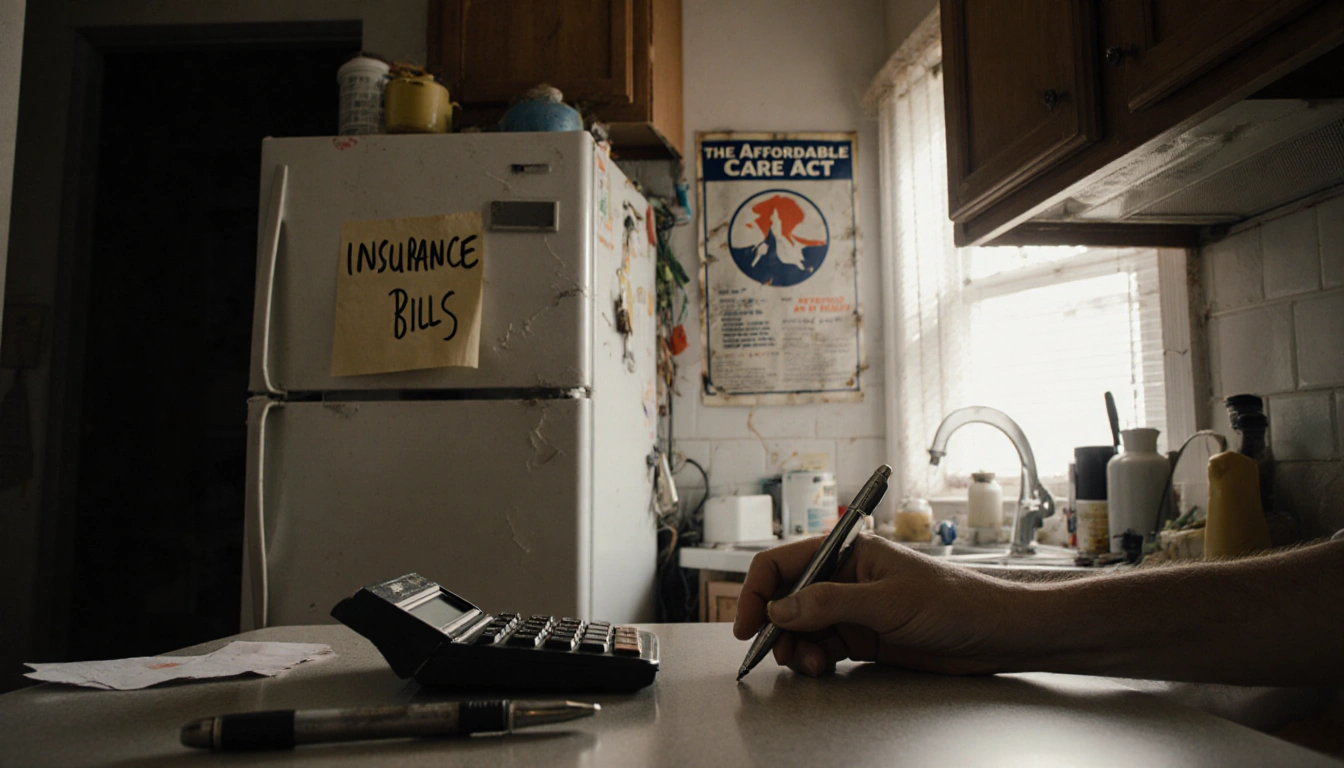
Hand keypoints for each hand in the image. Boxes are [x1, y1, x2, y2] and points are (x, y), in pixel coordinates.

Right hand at [732, 534, 1021, 676]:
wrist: (996, 634)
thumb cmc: (955, 601)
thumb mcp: (888, 600)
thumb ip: (830, 604)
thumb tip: (780, 610)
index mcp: (847, 552)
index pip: (783, 563)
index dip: (757, 592)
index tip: (746, 624)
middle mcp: (844, 578)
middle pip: (786, 599)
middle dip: (775, 628)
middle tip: (778, 654)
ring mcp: (852, 610)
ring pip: (800, 628)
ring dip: (795, 648)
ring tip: (810, 665)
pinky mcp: (862, 638)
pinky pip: (821, 648)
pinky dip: (813, 660)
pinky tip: (822, 669)